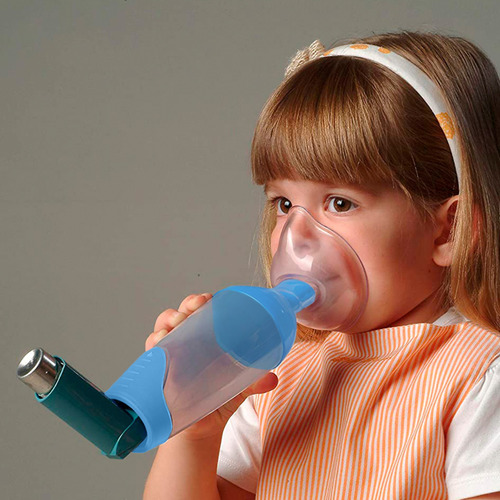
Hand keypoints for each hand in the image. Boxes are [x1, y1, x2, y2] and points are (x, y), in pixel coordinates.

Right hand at [146, 293, 278, 439]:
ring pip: (164, 327)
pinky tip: (159, 341)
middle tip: (194, 307)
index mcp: (206, 339)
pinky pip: (152, 351)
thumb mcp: (240, 388)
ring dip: (168, 319)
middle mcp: (187, 342)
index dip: (201, 301)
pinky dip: (154, 342)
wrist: (201, 431)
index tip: (208, 298)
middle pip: (182, 314)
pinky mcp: (160, 370)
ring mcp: (172, 355)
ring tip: (177, 321)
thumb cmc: (219, 400)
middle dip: (186, 305)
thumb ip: (255, 382)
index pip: (201, 311)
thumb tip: (272, 379)